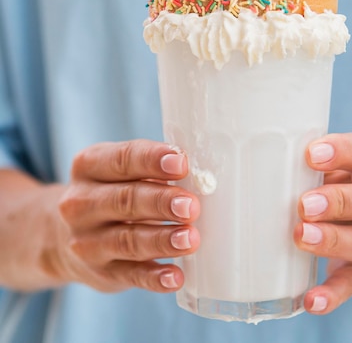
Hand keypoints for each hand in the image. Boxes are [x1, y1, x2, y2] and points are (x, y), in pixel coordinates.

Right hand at [58, 139, 199, 292]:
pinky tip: (175, 276)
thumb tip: (199, 175)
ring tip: (190, 239)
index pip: (122, 159)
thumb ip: (152, 169)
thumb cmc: (110, 191)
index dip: (152, 160)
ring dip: (162, 240)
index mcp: (88, 166)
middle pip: (125, 199)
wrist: (65, 236)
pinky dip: (154, 278)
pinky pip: (131, 276)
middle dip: (161, 202)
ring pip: (128, 240)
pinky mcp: (101, 273)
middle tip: (191, 205)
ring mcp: (88, 241)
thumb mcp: (119, 171)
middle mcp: (81, 203)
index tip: (181, 163)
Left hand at [295, 133, 351, 313]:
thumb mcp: (350, 173)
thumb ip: (322, 170)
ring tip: (302, 236)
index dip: (342, 152)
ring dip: (335, 240)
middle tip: (305, 204)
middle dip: (341, 200)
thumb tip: (273, 167)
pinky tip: (312, 300)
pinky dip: (333, 294)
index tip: (311, 154)